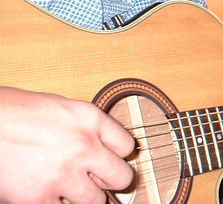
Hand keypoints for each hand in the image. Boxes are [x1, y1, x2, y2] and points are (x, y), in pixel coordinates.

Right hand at [0, 87, 135, 203]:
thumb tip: (99, 147)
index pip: (127, 146)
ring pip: (96, 201)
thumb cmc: (14, 111)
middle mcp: (83, 145)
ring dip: (84, 197)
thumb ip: (84, 128)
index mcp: (89, 118)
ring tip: (68, 187)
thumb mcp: (60, 109)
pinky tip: (44, 192)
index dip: (118, 155)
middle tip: (98, 181)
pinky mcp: (39, 198)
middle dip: (111, 182)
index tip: (110, 159)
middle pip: (122, 177)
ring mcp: (63, 174)